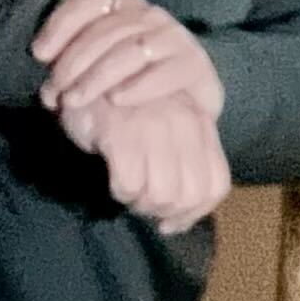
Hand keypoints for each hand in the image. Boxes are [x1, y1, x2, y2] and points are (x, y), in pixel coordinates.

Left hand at [34, 0, 224, 120]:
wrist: (182, 115)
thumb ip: (71, 63)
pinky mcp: (194, 63)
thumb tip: (44, 69)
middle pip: (105, 29)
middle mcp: (147, 15)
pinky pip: (164, 70)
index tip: (40, 54)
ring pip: (130, 48)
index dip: (61, 24)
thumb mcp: (94, 71)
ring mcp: (172, 37)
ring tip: (76, 100)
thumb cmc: (129, 89)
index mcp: (121, 7)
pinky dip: (139, 85)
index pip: (89, 1)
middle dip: (74, 61)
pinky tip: (118, 100)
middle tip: (56, 91)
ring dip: (98, 76)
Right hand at [62, 92, 229, 232]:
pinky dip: (120, 192)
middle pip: (189, 195)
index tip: (168, 222)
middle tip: (142, 204)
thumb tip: (177, 222)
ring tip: (127, 191)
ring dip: (141, 204)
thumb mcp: (165, 132)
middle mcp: (184, 122)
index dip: (194, 213)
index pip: (215, 185)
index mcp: (201, 123)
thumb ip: (182, 166)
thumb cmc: (126, 111)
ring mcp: (154, 125)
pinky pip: (129, 185)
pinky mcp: (122, 132)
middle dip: (165, 211)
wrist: (83, 78)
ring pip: (161, 195)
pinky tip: (114, 181)